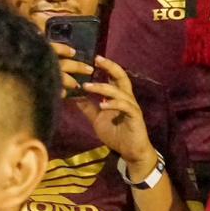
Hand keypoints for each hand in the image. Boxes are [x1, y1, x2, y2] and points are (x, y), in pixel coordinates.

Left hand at [78, 55, 154, 169]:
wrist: (130, 152)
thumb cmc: (116, 134)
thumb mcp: (97, 119)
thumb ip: (88, 107)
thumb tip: (74, 96)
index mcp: (119, 97)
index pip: (114, 77)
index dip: (106, 66)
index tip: (93, 58)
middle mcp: (127, 99)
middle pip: (122, 78)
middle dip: (110, 67)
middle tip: (96, 60)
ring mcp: (132, 108)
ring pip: (120, 92)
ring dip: (103, 88)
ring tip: (88, 87)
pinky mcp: (135, 118)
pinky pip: (126, 107)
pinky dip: (113, 104)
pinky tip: (102, 105)